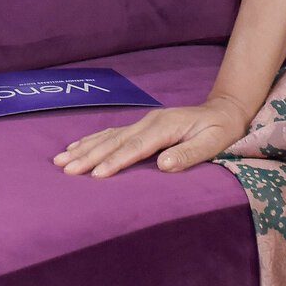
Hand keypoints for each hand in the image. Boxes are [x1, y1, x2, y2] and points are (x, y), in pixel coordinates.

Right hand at [54, 98, 252, 177]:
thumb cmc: (220, 131)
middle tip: (66, 170)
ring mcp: (143, 121)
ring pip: (108, 136)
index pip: (136, 147)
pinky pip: (111, 133)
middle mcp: (149, 122)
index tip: (97, 175)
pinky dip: (92, 140)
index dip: (116, 161)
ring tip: (60, 160)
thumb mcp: (214, 143)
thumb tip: (163, 164)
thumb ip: (189, 154)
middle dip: (89, 156)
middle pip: (114, 141)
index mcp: (165, 127)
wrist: (224, 110)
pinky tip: (76, 147)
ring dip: (84, 148)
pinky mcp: (141, 125)